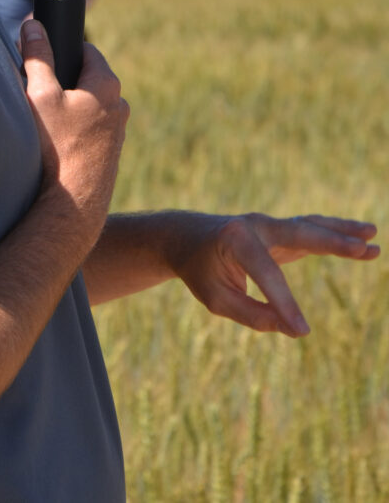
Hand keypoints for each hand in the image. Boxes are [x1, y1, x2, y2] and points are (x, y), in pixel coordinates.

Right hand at [20, 19, 128, 236]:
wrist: (72, 204)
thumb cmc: (57, 146)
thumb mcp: (40, 94)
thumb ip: (37, 56)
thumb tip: (32, 25)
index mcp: (108, 84)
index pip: (86, 50)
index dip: (62, 50)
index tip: (41, 58)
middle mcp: (120, 105)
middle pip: (87, 79)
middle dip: (64, 80)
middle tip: (37, 91)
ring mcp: (118, 132)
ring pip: (90, 106)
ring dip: (70, 108)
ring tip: (45, 121)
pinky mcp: (111, 154)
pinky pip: (91, 130)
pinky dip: (75, 130)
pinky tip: (56, 144)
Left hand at [165, 212, 379, 337]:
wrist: (186, 237)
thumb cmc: (199, 270)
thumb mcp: (216, 299)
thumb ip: (251, 314)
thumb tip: (290, 327)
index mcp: (235, 238)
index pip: (267, 274)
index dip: (285, 304)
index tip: (301, 332)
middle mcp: (255, 225)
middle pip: (301, 234)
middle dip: (335, 243)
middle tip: (368, 249)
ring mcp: (269, 225)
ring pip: (311, 227)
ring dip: (342, 232)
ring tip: (373, 237)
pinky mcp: (279, 232)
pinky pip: (310, 232)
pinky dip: (334, 233)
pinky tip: (360, 239)